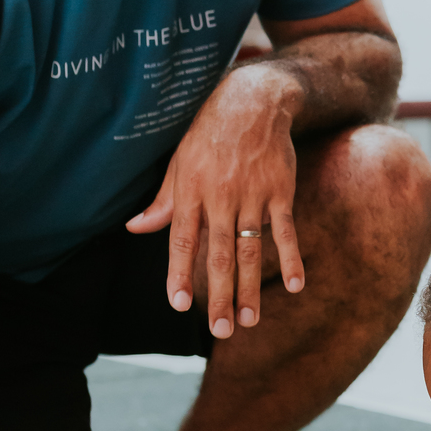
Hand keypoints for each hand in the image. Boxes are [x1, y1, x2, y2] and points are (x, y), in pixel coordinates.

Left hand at [125, 65, 304, 338]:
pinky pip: (286, 231)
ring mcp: (253, 196)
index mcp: (191, 191)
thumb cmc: (208, 133)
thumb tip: (135, 228)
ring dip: (251, 288)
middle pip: (219, 254)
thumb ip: (162, 201)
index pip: (183, 240)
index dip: (180, 273)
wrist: (252, 100)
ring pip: (250, 250)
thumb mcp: (179, 163)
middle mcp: (221, 197)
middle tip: (221, 330)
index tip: (178, 304)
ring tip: (250, 321)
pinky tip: (295, 286)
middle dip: (220, 295)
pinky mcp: (281, 191)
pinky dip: (291, 258)